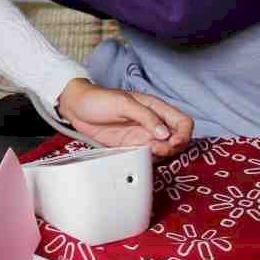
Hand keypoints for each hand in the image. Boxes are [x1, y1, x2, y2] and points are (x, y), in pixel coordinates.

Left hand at [56, 78, 192, 156]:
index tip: (173, 141)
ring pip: (165, 150)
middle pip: (178, 139)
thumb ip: (145, 116)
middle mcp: (153, 123)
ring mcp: (143, 136)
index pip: (182, 121)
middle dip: (174, 147)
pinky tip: (141, 157)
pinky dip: (150, 160)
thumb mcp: (122, 103)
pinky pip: (149, 157)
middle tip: (159, 149)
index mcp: (155, 107)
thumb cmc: (98, 99)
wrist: (76, 108)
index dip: (183, 133)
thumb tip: (164, 133)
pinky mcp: (132, 147)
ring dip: (162, 155)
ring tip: (149, 151)